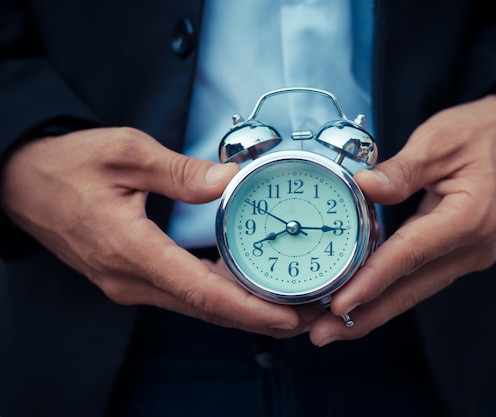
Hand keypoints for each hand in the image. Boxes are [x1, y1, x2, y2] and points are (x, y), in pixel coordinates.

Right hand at [0, 127, 313, 336]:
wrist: (18, 179)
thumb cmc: (66, 164)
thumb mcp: (126, 153)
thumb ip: (183, 172)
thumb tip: (231, 179)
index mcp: (131, 249)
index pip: (202, 292)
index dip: (250, 308)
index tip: (289, 316)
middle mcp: (130, 278)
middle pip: (206, 309)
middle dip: (258, 317)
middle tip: (305, 313)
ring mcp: (128, 282)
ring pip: (195, 306)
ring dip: (241, 310)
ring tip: (287, 303)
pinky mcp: (128, 277)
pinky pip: (181, 293)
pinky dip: (217, 295)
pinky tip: (244, 287)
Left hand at [307, 92, 495, 345]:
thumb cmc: (481, 132)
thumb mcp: (437, 139)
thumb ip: (400, 170)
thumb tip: (362, 187)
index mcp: (471, 217)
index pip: (410, 255)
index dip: (372, 281)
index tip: (340, 304)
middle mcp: (474, 246)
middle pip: (410, 289)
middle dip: (364, 315)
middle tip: (321, 335)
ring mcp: (469, 255)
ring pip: (413, 290)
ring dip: (372, 309)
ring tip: (330, 326)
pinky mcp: (459, 254)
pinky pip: (418, 278)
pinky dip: (387, 291)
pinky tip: (359, 301)